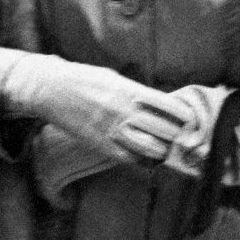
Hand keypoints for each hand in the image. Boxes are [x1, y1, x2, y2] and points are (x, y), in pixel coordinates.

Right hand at [2, 55, 195, 165]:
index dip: (184, 116)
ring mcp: (113, 129)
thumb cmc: (83, 80)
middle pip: (166, 131)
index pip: (170, 106)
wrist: (50, 89)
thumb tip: (157, 104)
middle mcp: (125, 111)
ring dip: (162, 152)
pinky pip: (130, 159)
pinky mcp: (100, 144)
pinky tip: (145, 158)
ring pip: (152, 149)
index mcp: (130, 90)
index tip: (188, 121)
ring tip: (164, 150)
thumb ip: (135, 92)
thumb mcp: (114, 78)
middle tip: (180, 139)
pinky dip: (142, 161)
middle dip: (177, 137)